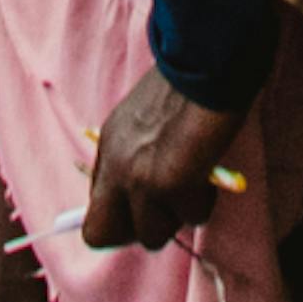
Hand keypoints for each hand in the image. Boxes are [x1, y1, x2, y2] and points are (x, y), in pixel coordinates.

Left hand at [80, 64, 244, 250]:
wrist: (205, 65)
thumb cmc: (183, 87)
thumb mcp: (139, 122)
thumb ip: (131, 158)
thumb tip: (137, 200)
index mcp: (108, 149)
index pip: (93, 211)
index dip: (119, 219)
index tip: (144, 211)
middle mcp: (116, 168)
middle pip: (100, 235)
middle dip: (133, 233)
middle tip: (164, 213)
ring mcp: (142, 181)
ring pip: (152, 236)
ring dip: (177, 217)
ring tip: (194, 185)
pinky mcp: (173, 186)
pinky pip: (192, 217)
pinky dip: (205, 202)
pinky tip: (209, 173)